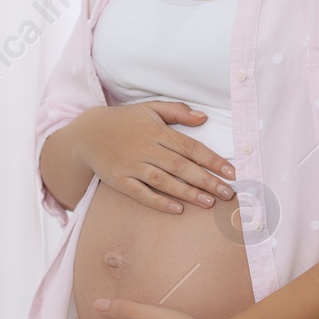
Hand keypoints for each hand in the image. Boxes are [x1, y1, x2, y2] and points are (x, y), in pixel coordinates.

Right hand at [71, 102, 236, 212]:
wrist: (87, 133)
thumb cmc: (124, 121)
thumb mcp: (149, 108)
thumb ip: (177, 112)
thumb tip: (204, 117)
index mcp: (157, 130)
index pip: (190, 147)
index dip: (213, 160)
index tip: (231, 173)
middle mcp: (146, 148)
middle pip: (181, 166)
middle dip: (206, 180)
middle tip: (228, 193)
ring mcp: (131, 165)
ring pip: (164, 181)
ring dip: (188, 193)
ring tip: (209, 203)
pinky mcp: (119, 180)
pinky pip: (141, 194)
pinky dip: (159, 202)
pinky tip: (177, 210)